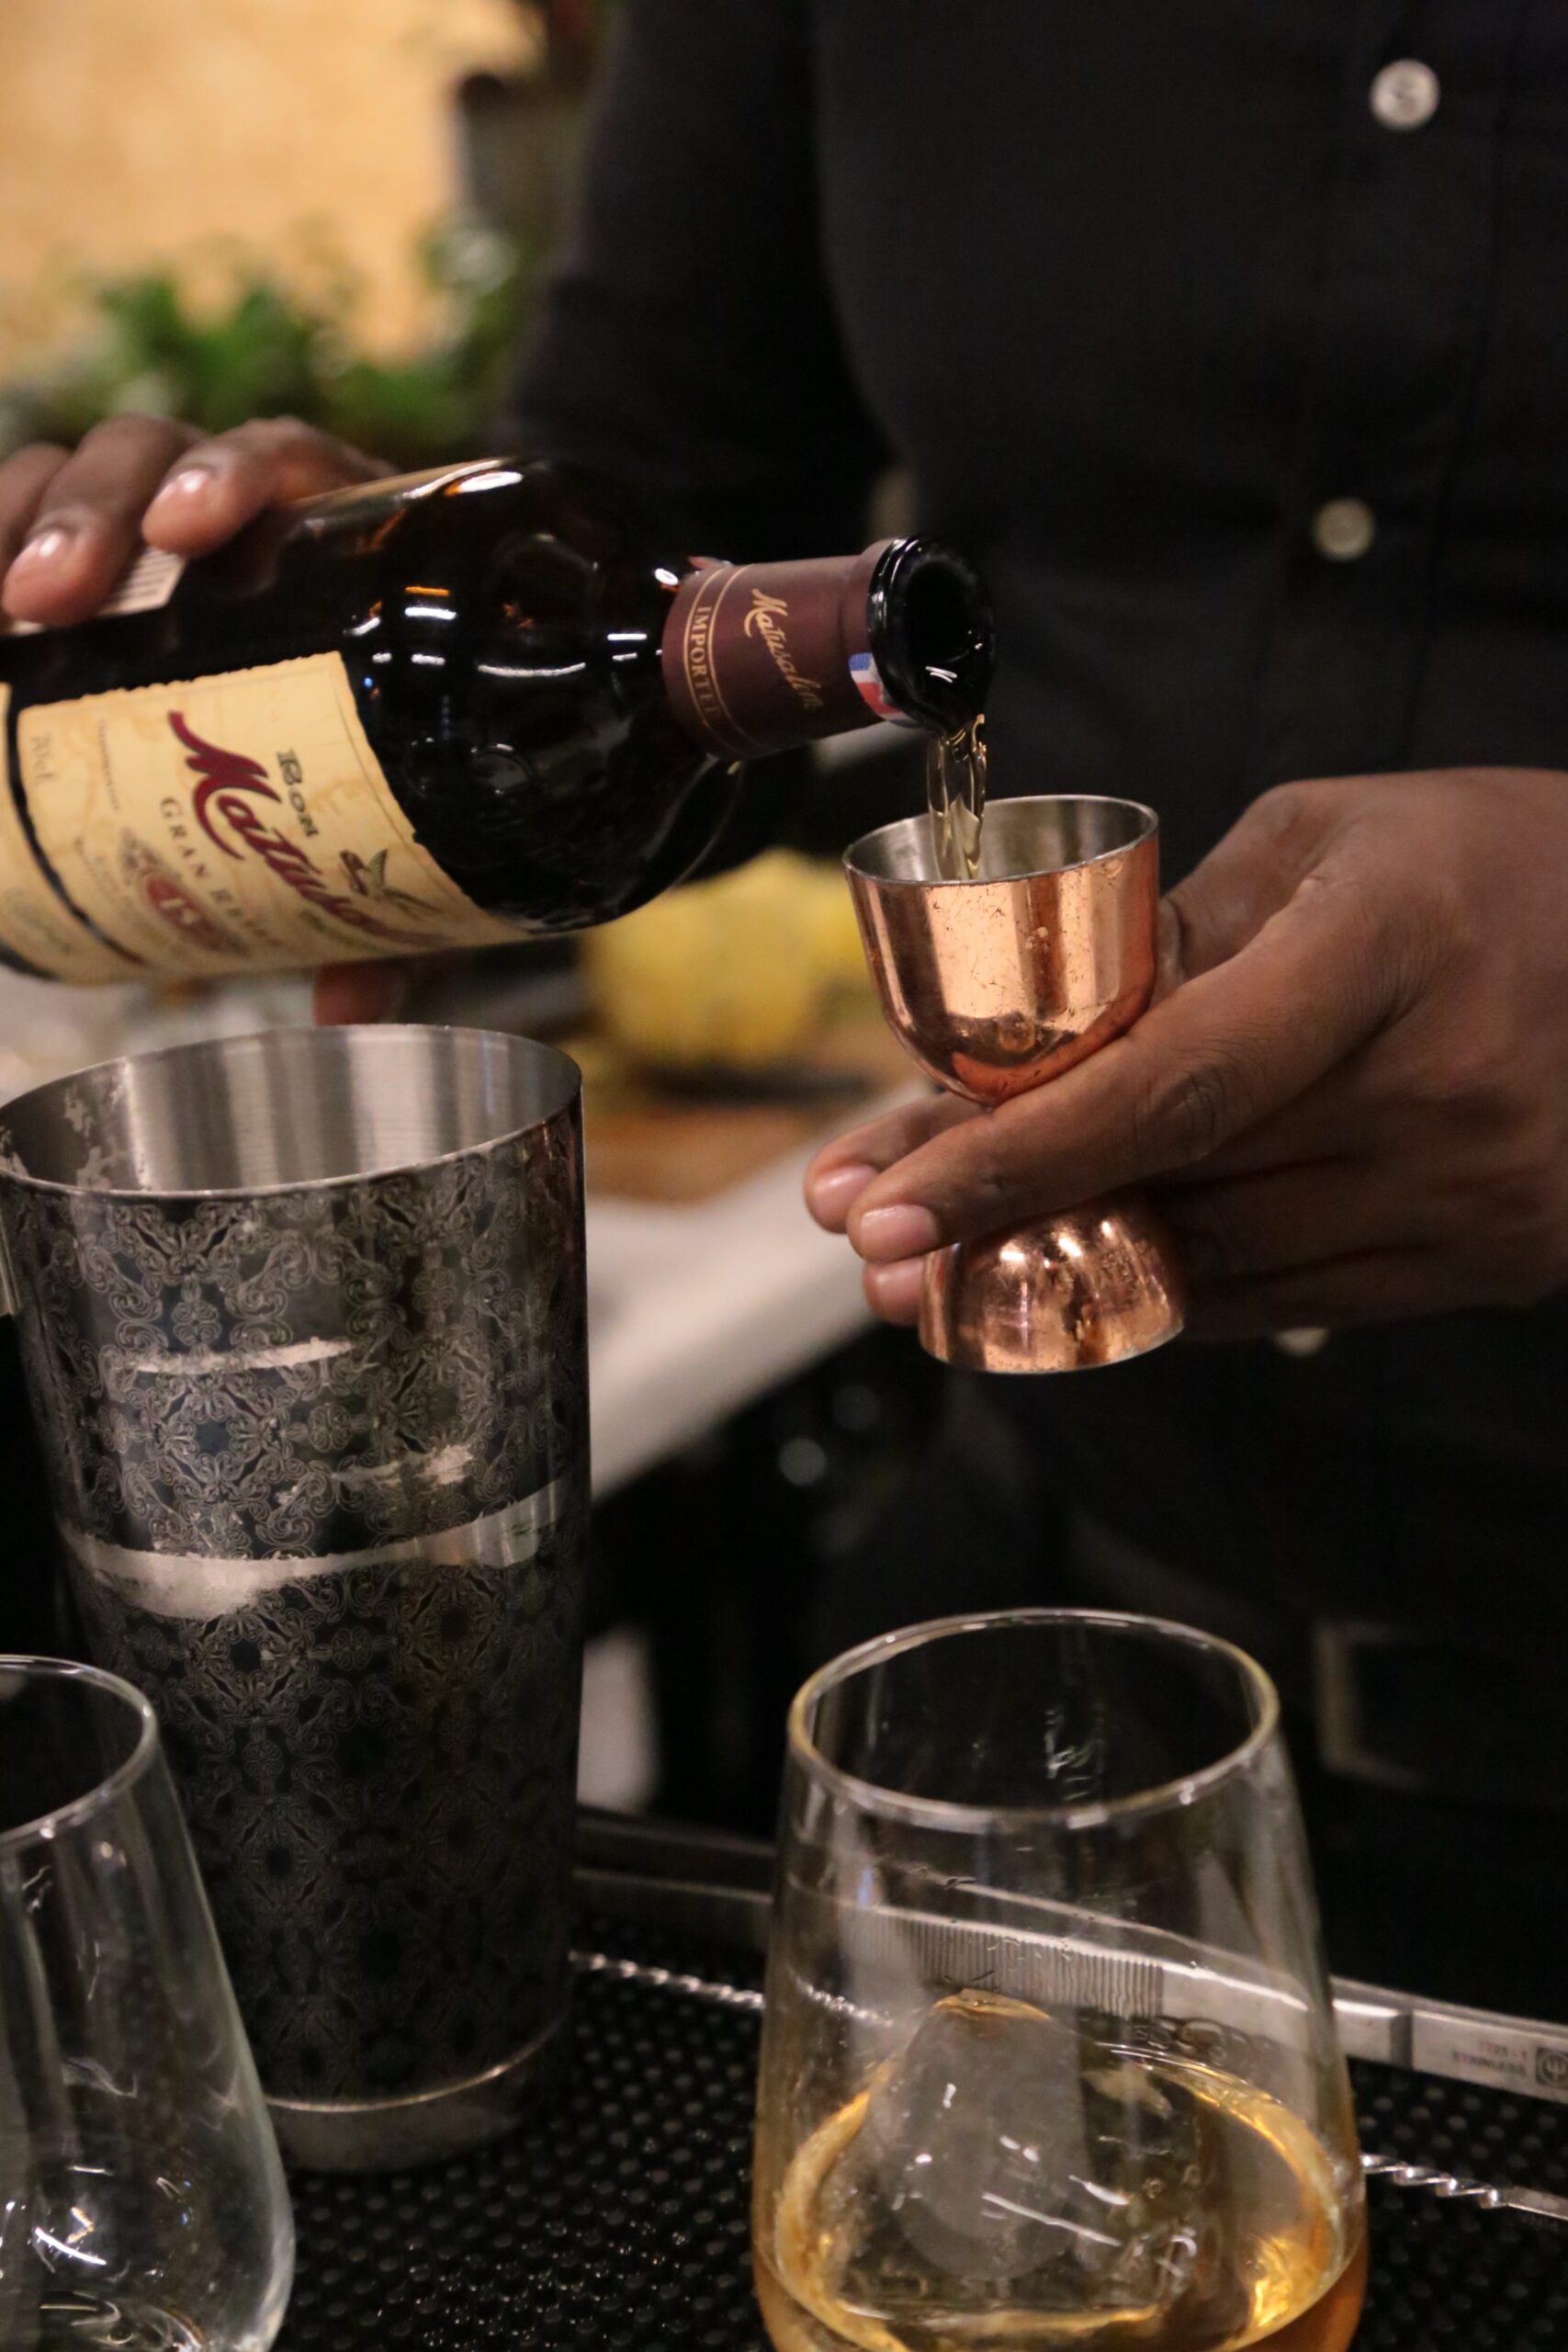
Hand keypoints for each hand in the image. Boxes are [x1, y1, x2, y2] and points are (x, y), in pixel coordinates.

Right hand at [0, 414, 400, 1021]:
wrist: (406, 700)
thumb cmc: (408, 755)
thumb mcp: (407, 828)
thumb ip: (392, 915)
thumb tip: (342, 1012)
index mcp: (335, 533)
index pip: (278, 460)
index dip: (231, 477)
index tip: (193, 537)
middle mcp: (240, 506)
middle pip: (153, 460)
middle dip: (92, 515)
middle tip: (48, 600)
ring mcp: (156, 522)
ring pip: (75, 476)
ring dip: (25, 520)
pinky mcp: (98, 559)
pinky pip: (23, 519)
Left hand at [807, 770, 1567, 1338]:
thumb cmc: (1489, 863)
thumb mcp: (1330, 840)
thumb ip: (1177, 939)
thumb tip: (1025, 1044)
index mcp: (1388, 947)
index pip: (1173, 1086)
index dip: (1010, 1159)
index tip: (878, 1207)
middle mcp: (1438, 1092)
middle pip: (1172, 1189)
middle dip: (997, 1226)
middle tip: (868, 1249)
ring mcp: (1474, 1198)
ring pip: (1215, 1267)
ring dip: (1066, 1274)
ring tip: (944, 1275)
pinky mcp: (1488, 1263)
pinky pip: (1286, 1299)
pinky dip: (1173, 1287)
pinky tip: (1083, 1273)